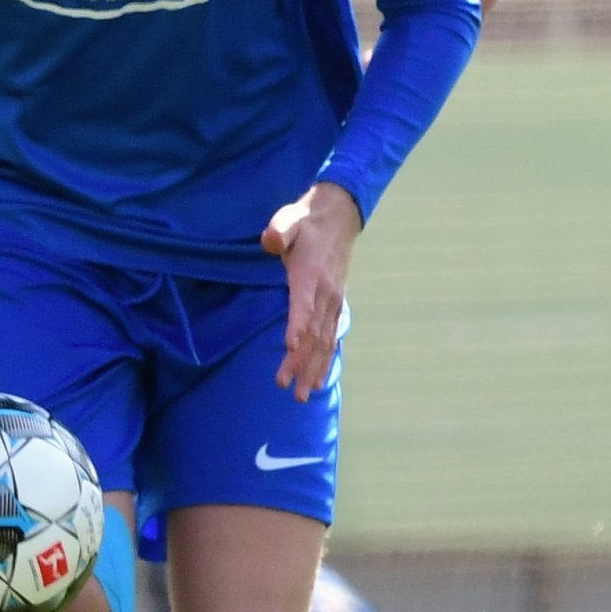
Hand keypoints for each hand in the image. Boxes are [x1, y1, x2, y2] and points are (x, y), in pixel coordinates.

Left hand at [261, 182, 361, 402]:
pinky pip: (331, 337)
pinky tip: (318, 379)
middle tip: (287, 388)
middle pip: (314, 333)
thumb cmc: (307, 220)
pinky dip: (325, 360)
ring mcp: (333, 300)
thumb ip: (280, 230)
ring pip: (324, 341)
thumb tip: (270, 242)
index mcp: (310, 274)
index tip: (291, 347)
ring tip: (303, 395)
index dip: (298, 325)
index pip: (304, 304)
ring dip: (313, 369)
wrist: (339, 217)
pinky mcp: (334, 304)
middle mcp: (325, 293)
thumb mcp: (290, 218)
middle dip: (301, 362)